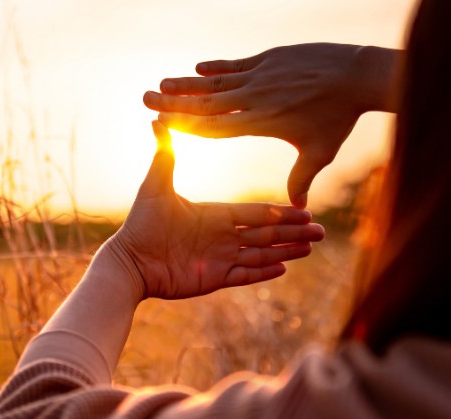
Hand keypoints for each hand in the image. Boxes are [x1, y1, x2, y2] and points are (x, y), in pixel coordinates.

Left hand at [110, 121, 324, 299]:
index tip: (303, 209)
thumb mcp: (156, 186)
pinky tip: (285, 269)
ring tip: (311, 248)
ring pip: (261, 254)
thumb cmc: (140, 224)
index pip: (255, 213)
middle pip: (265, 233)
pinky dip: (264, 273)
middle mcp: (221, 236)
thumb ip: (165, 156)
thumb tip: (158, 120)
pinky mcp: (213, 278)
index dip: (280, 212)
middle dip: (293, 232)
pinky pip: (244, 275)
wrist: (129, 261)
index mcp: (215, 214)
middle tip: (321, 231)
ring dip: (286, 251)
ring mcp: (219, 258)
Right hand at [143, 43, 398, 207]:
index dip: (186, 125)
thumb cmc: (339, 118)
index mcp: (262, 122)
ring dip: (188, 83)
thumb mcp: (320, 151)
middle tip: (147, 98)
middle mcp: (256, 98)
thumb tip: (298, 207)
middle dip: (174, 101)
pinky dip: (216, 66)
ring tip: (163, 83)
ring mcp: (262, 76)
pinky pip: (236, 65)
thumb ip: (302, 177)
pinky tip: (198, 67)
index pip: (214, 127)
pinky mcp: (270, 59)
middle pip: (206, 102)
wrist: (357, 75)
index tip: (161, 124)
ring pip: (216, 82)